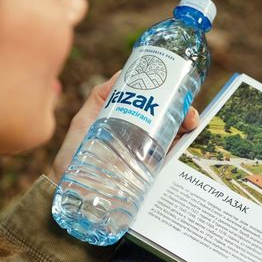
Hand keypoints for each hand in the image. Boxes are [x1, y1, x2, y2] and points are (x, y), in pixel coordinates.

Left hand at [48, 71, 199, 183]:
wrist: (71, 189)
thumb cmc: (74, 155)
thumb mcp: (85, 120)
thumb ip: (101, 97)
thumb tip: (124, 72)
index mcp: (131, 125)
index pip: (156, 109)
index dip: (171, 98)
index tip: (179, 90)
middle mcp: (143, 140)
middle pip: (172, 122)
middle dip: (185, 112)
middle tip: (188, 111)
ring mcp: (149, 158)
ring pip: (177, 139)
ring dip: (189, 127)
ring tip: (191, 121)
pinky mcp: (151, 175)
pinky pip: (174, 161)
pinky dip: (185, 149)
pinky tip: (188, 139)